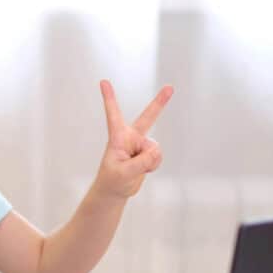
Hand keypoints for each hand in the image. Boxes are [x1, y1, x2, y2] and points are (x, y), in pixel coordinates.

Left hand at [96, 80, 173, 198]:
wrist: (115, 190)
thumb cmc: (112, 180)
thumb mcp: (124, 173)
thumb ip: (141, 162)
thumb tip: (156, 150)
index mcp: (117, 137)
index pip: (113, 115)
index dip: (109, 98)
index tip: (103, 81)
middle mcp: (130, 137)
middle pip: (148, 117)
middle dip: (160, 103)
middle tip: (170, 87)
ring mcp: (141, 144)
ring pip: (155, 149)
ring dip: (150, 162)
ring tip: (136, 168)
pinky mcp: (148, 152)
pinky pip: (158, 157)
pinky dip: (153, 165)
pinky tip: (144, 169)